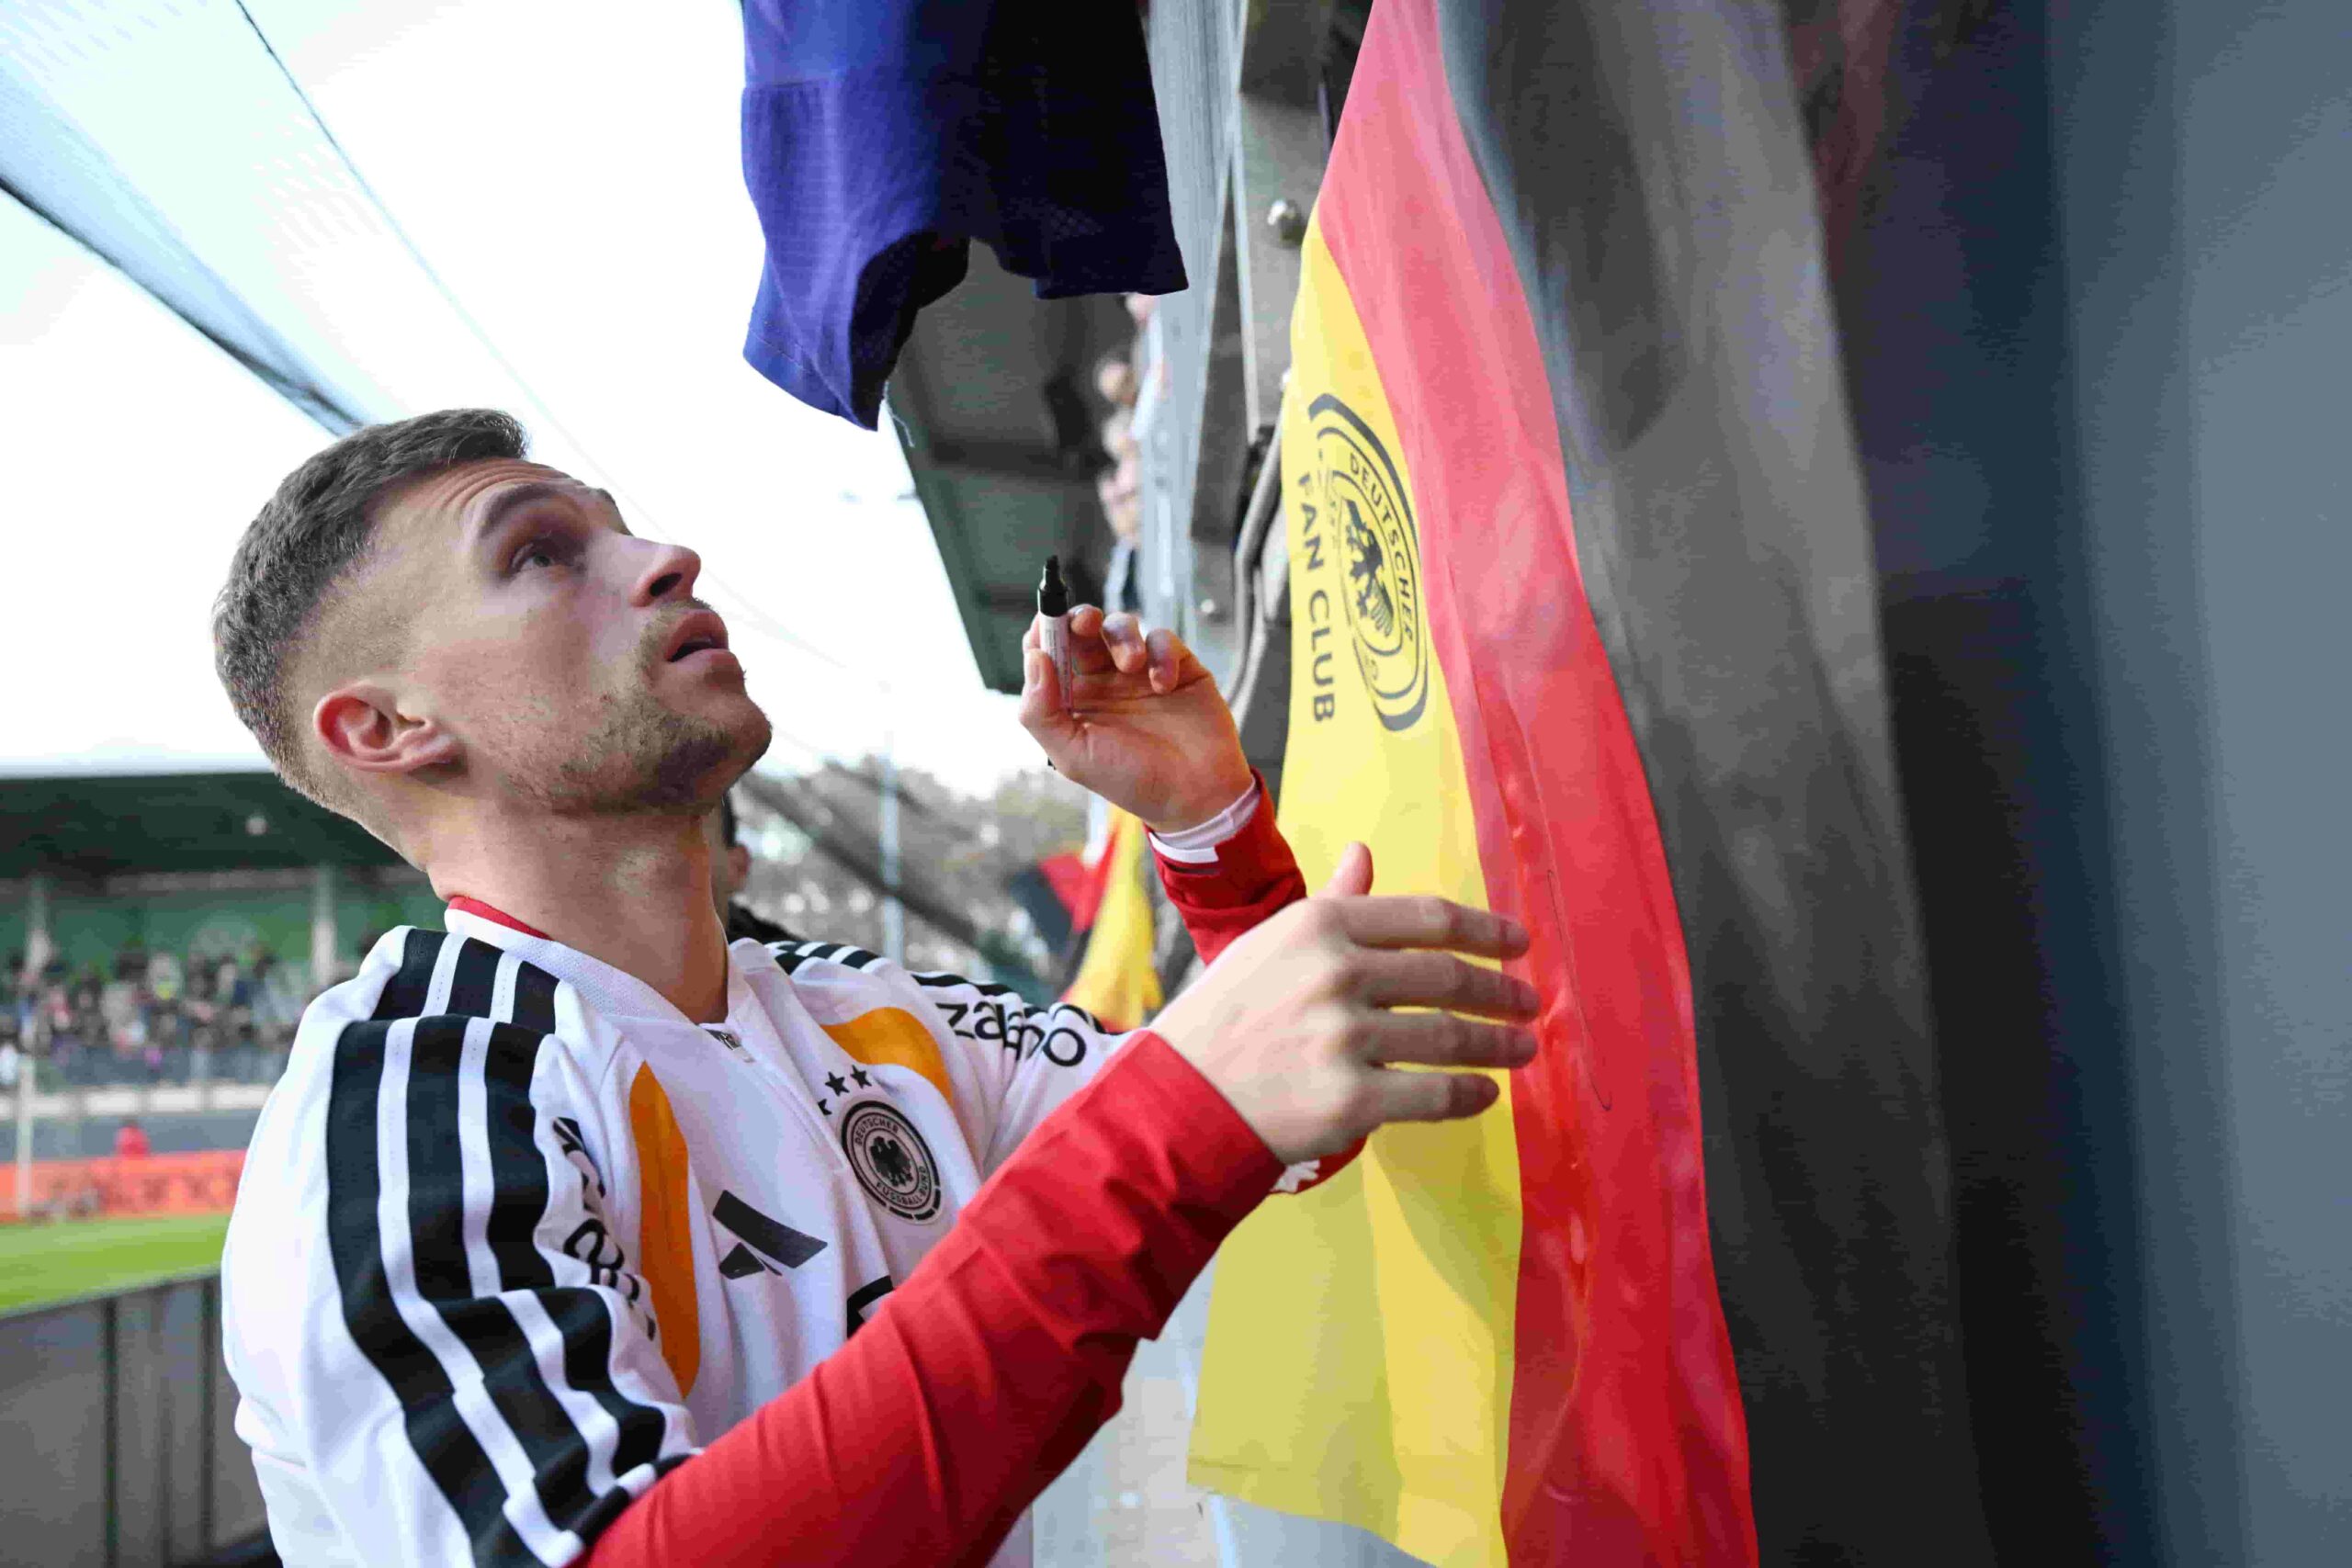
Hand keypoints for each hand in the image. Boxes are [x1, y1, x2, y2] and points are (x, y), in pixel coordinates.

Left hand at [1019, 606, 1255, 832]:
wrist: (1196, 794)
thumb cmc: (1131, 780)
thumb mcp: (1074, 755)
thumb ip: (1042, 711)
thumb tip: (1034, 658)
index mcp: (1073, 700)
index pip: (1047, 653)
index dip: (1043, 632)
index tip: (1047, 622)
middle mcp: (1102, 682)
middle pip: (1081, 630)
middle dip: (1080, 618)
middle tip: (1086, 622)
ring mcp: (1139, 672)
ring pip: (1121, 627)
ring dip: (1122, 637)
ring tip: (1133, 665)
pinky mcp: (1176, 667)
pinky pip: (1162, 639)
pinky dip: (1161, 654)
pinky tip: (1164, 684)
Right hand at [1149, 845, 1539, 1162]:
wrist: (1181, 1098)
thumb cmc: (1228, 1016)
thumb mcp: (1271, 943)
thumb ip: (1330, 901)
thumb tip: (1364, 853)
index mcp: (1320, 926)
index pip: (1427, 919)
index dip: (1485, 931)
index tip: (1519, 944)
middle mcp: (1336, 974)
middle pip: (1446, 977)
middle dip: (1499, 991)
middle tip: (1528, 1003)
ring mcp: (1344, 1039)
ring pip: (1448, 1038)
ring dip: (1498, 1045)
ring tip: (1522, 1049)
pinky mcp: (1350, 1100)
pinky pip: (1432, 1095)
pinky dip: (1469, 1095)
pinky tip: (1486, 1094)